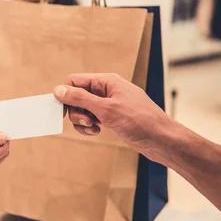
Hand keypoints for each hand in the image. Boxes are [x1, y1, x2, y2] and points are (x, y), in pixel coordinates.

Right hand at [53, 73, 173, 164]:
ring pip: (82, 109)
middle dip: (76, 111)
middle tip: (86, 122)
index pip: (75, 81)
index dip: (66, 95)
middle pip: (76, 95)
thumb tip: (58, 90)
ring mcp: (109, 104)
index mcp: (106, 81)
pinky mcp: (111, 117)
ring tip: (93, 128)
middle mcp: (107, 90)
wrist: (161, 140)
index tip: (65, 111)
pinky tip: (97, 132)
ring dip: (82, 121)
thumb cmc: (139, 121)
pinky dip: (89, 126)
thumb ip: (80, 98)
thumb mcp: (105, 109)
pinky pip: (91, 118)